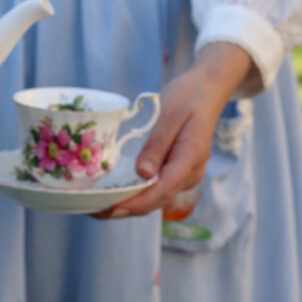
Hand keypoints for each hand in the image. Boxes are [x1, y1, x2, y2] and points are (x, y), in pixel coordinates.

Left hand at [98, 43, 252, 218]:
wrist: (207, 90)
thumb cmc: (188, 97)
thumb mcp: (169, 114)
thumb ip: (156, 146)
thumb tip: (142, 174)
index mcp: (191, 157)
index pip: (164, 189)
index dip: (137, 203)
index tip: (112, 208)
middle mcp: (190, 174)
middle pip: (157, 200)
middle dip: (126, 209)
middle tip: (93, 211)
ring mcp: (185, 176)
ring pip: (155, 199)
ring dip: (128, 205)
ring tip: (98, 207)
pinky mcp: (177, 174)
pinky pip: (155, 190)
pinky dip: (135, 196)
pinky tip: (114, 196)